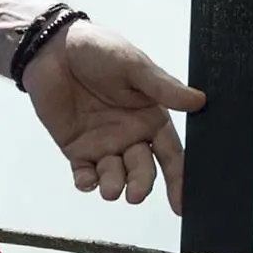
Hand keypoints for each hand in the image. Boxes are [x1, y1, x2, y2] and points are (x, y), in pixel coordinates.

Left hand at [26, 21, 201, 203]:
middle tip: (134, 193)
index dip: (178, 179)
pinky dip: (87, 182)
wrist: (53, 48)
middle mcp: (131, 136)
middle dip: (140, 185)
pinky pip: (85, 174)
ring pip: (114, 177)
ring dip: (114, 185)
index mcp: (151, 118)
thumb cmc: (98, 50)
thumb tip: (199, 101)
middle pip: (143, 171)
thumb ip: (163, 88)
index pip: (171, 155)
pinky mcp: (76, 149)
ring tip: (110, 188)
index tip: (181, 204)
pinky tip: (86, 181)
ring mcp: (103, 144)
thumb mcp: (134, 66)